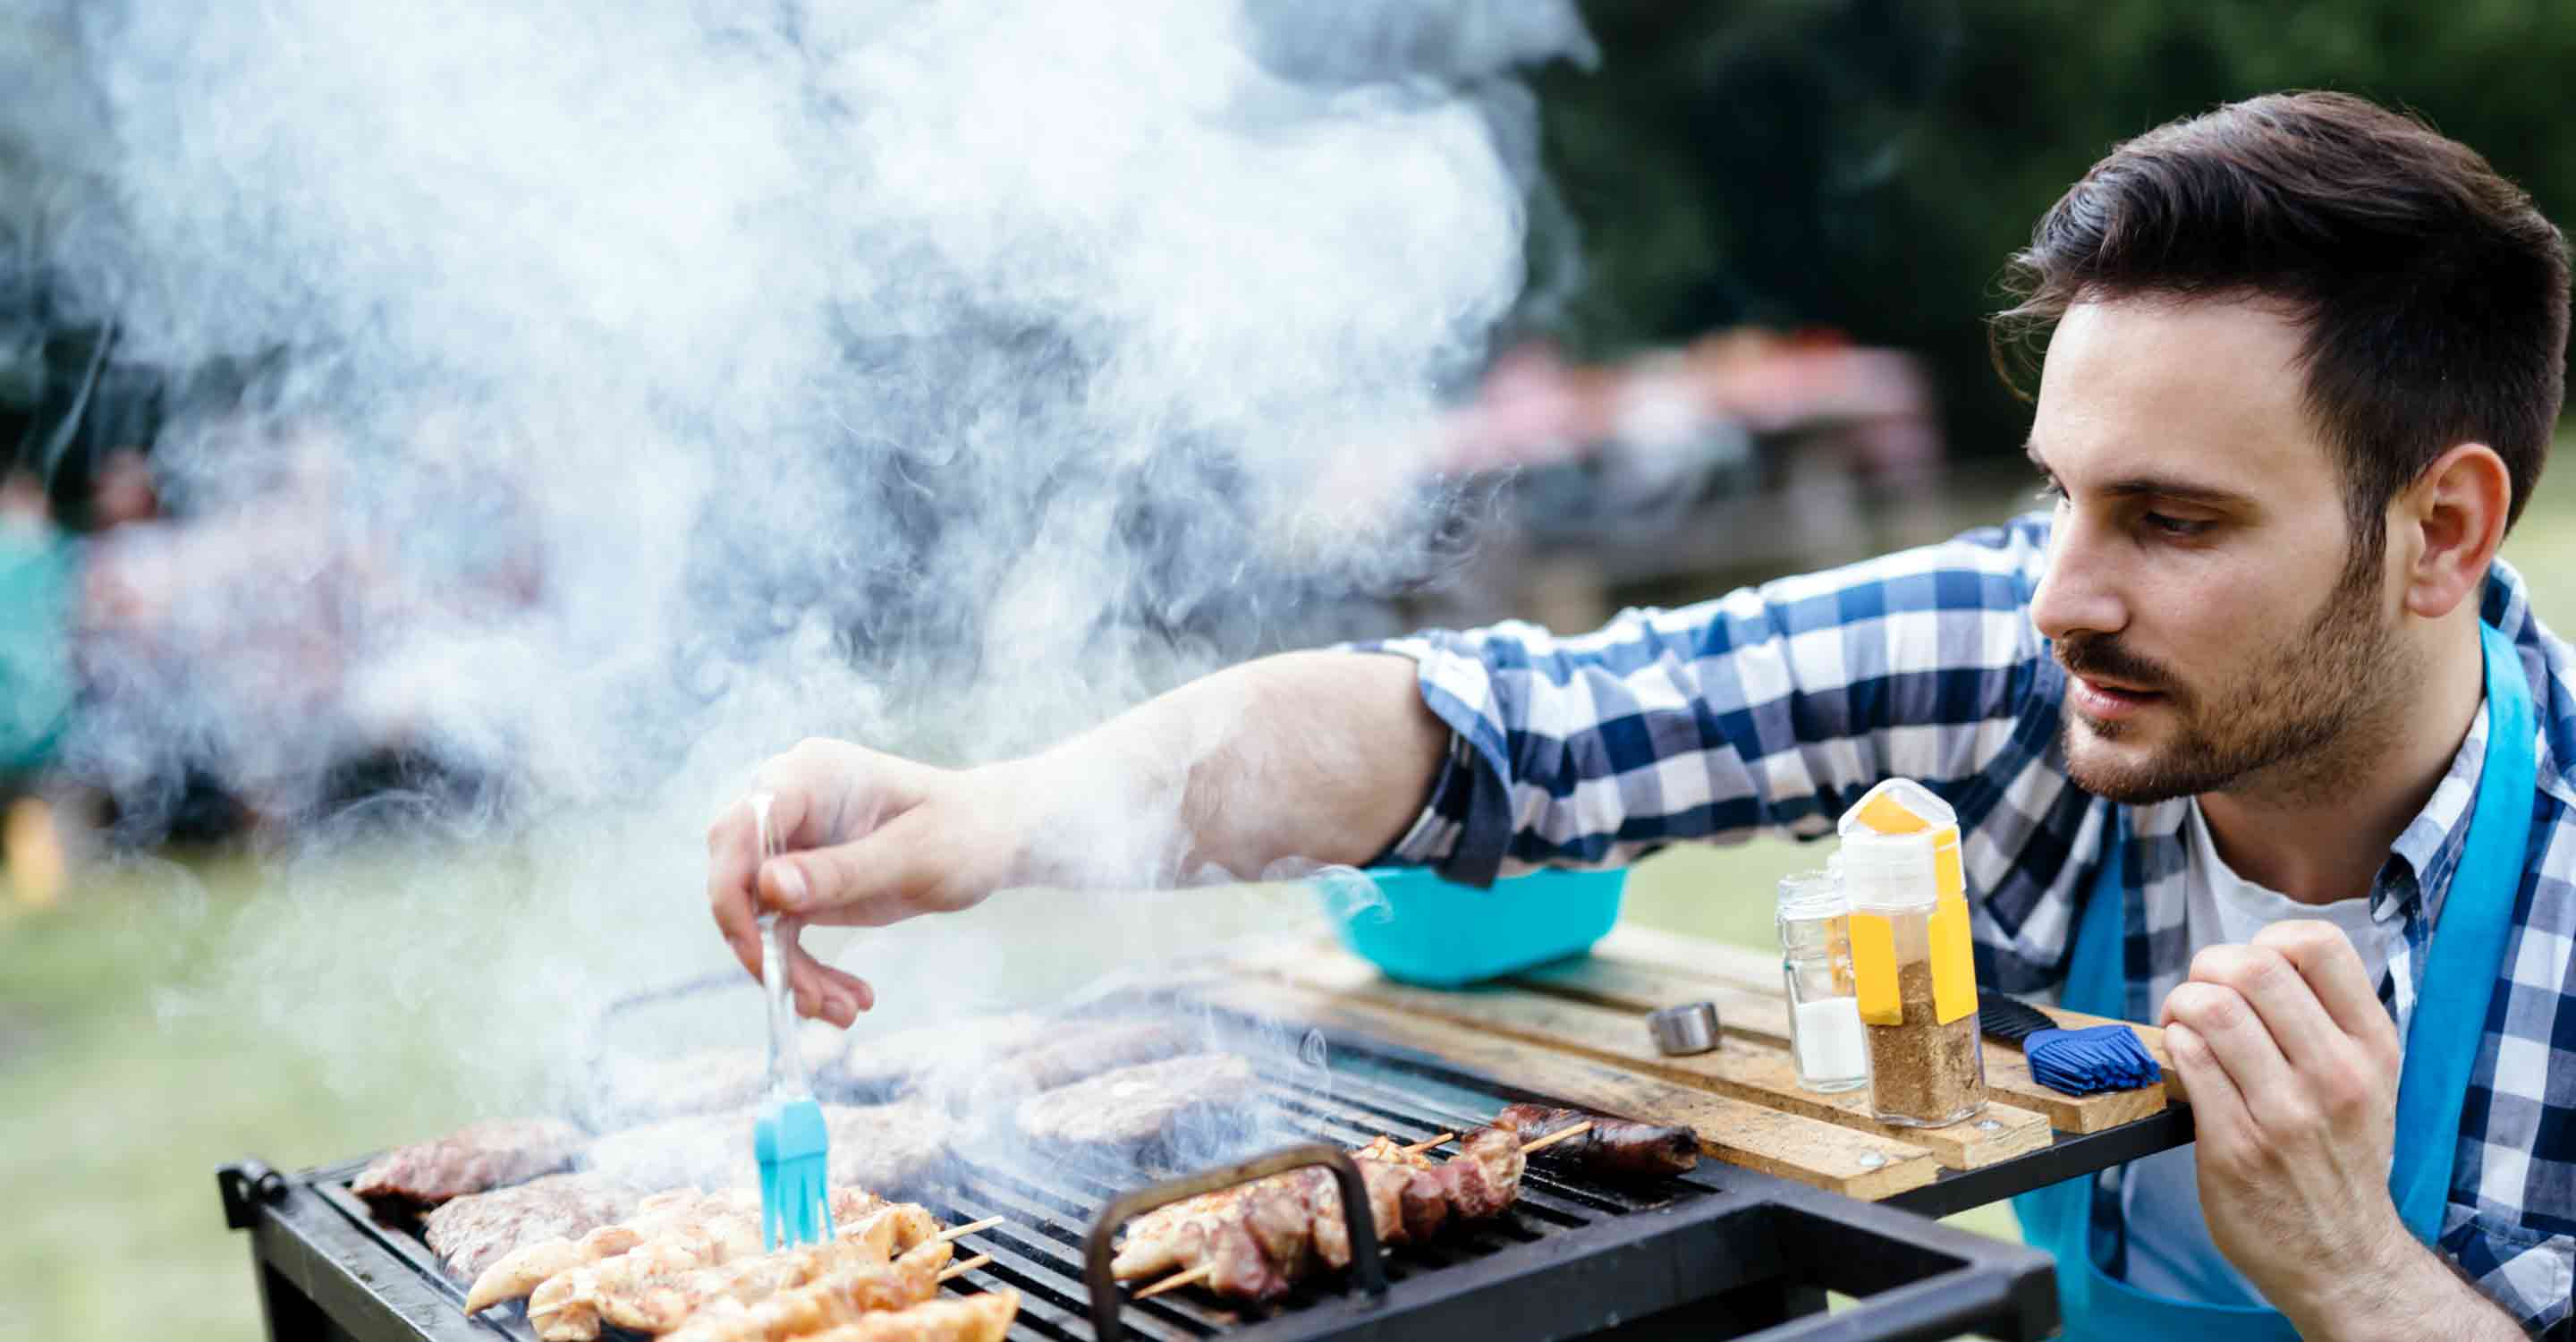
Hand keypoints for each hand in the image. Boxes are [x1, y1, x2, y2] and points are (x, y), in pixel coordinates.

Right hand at [705, 738, 1031, 1024]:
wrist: (995, 837)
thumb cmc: (965, 831)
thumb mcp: (914, 856)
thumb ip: (842, 871)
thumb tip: (767, 888)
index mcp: (810, 776)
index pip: (740, 830)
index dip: (733, 893)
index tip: (761, 952)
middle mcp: (789, 806)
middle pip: (737, 879)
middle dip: (765, 948)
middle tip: (810, 1000)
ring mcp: (793, 845)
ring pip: (759, 918)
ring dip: (793, 973)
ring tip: (844, 1012)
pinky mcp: (804, 882)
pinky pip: (784, 933)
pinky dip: (809, 971)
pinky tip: (849, 1000)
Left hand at [2157, 921, 2410, 1330]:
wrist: (2344, 1257)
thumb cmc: (2343, 1159)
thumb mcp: (2369, 1082)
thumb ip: (2327, 1021)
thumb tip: (2256, 959)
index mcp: (2372, 1048)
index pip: (2319, 945)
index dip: (2266, 940)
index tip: (2249, 970)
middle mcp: (2336, 1074)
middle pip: (2253, 966)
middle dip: (2208, 967)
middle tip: (2201, 995)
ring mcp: (2286, 1112)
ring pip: (2212, 1008)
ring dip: (2180, 1006)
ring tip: (2183, 1026)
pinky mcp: (2235, 1145)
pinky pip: (2187, 1059)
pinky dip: (2171, 1046)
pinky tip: (2182, 1061)